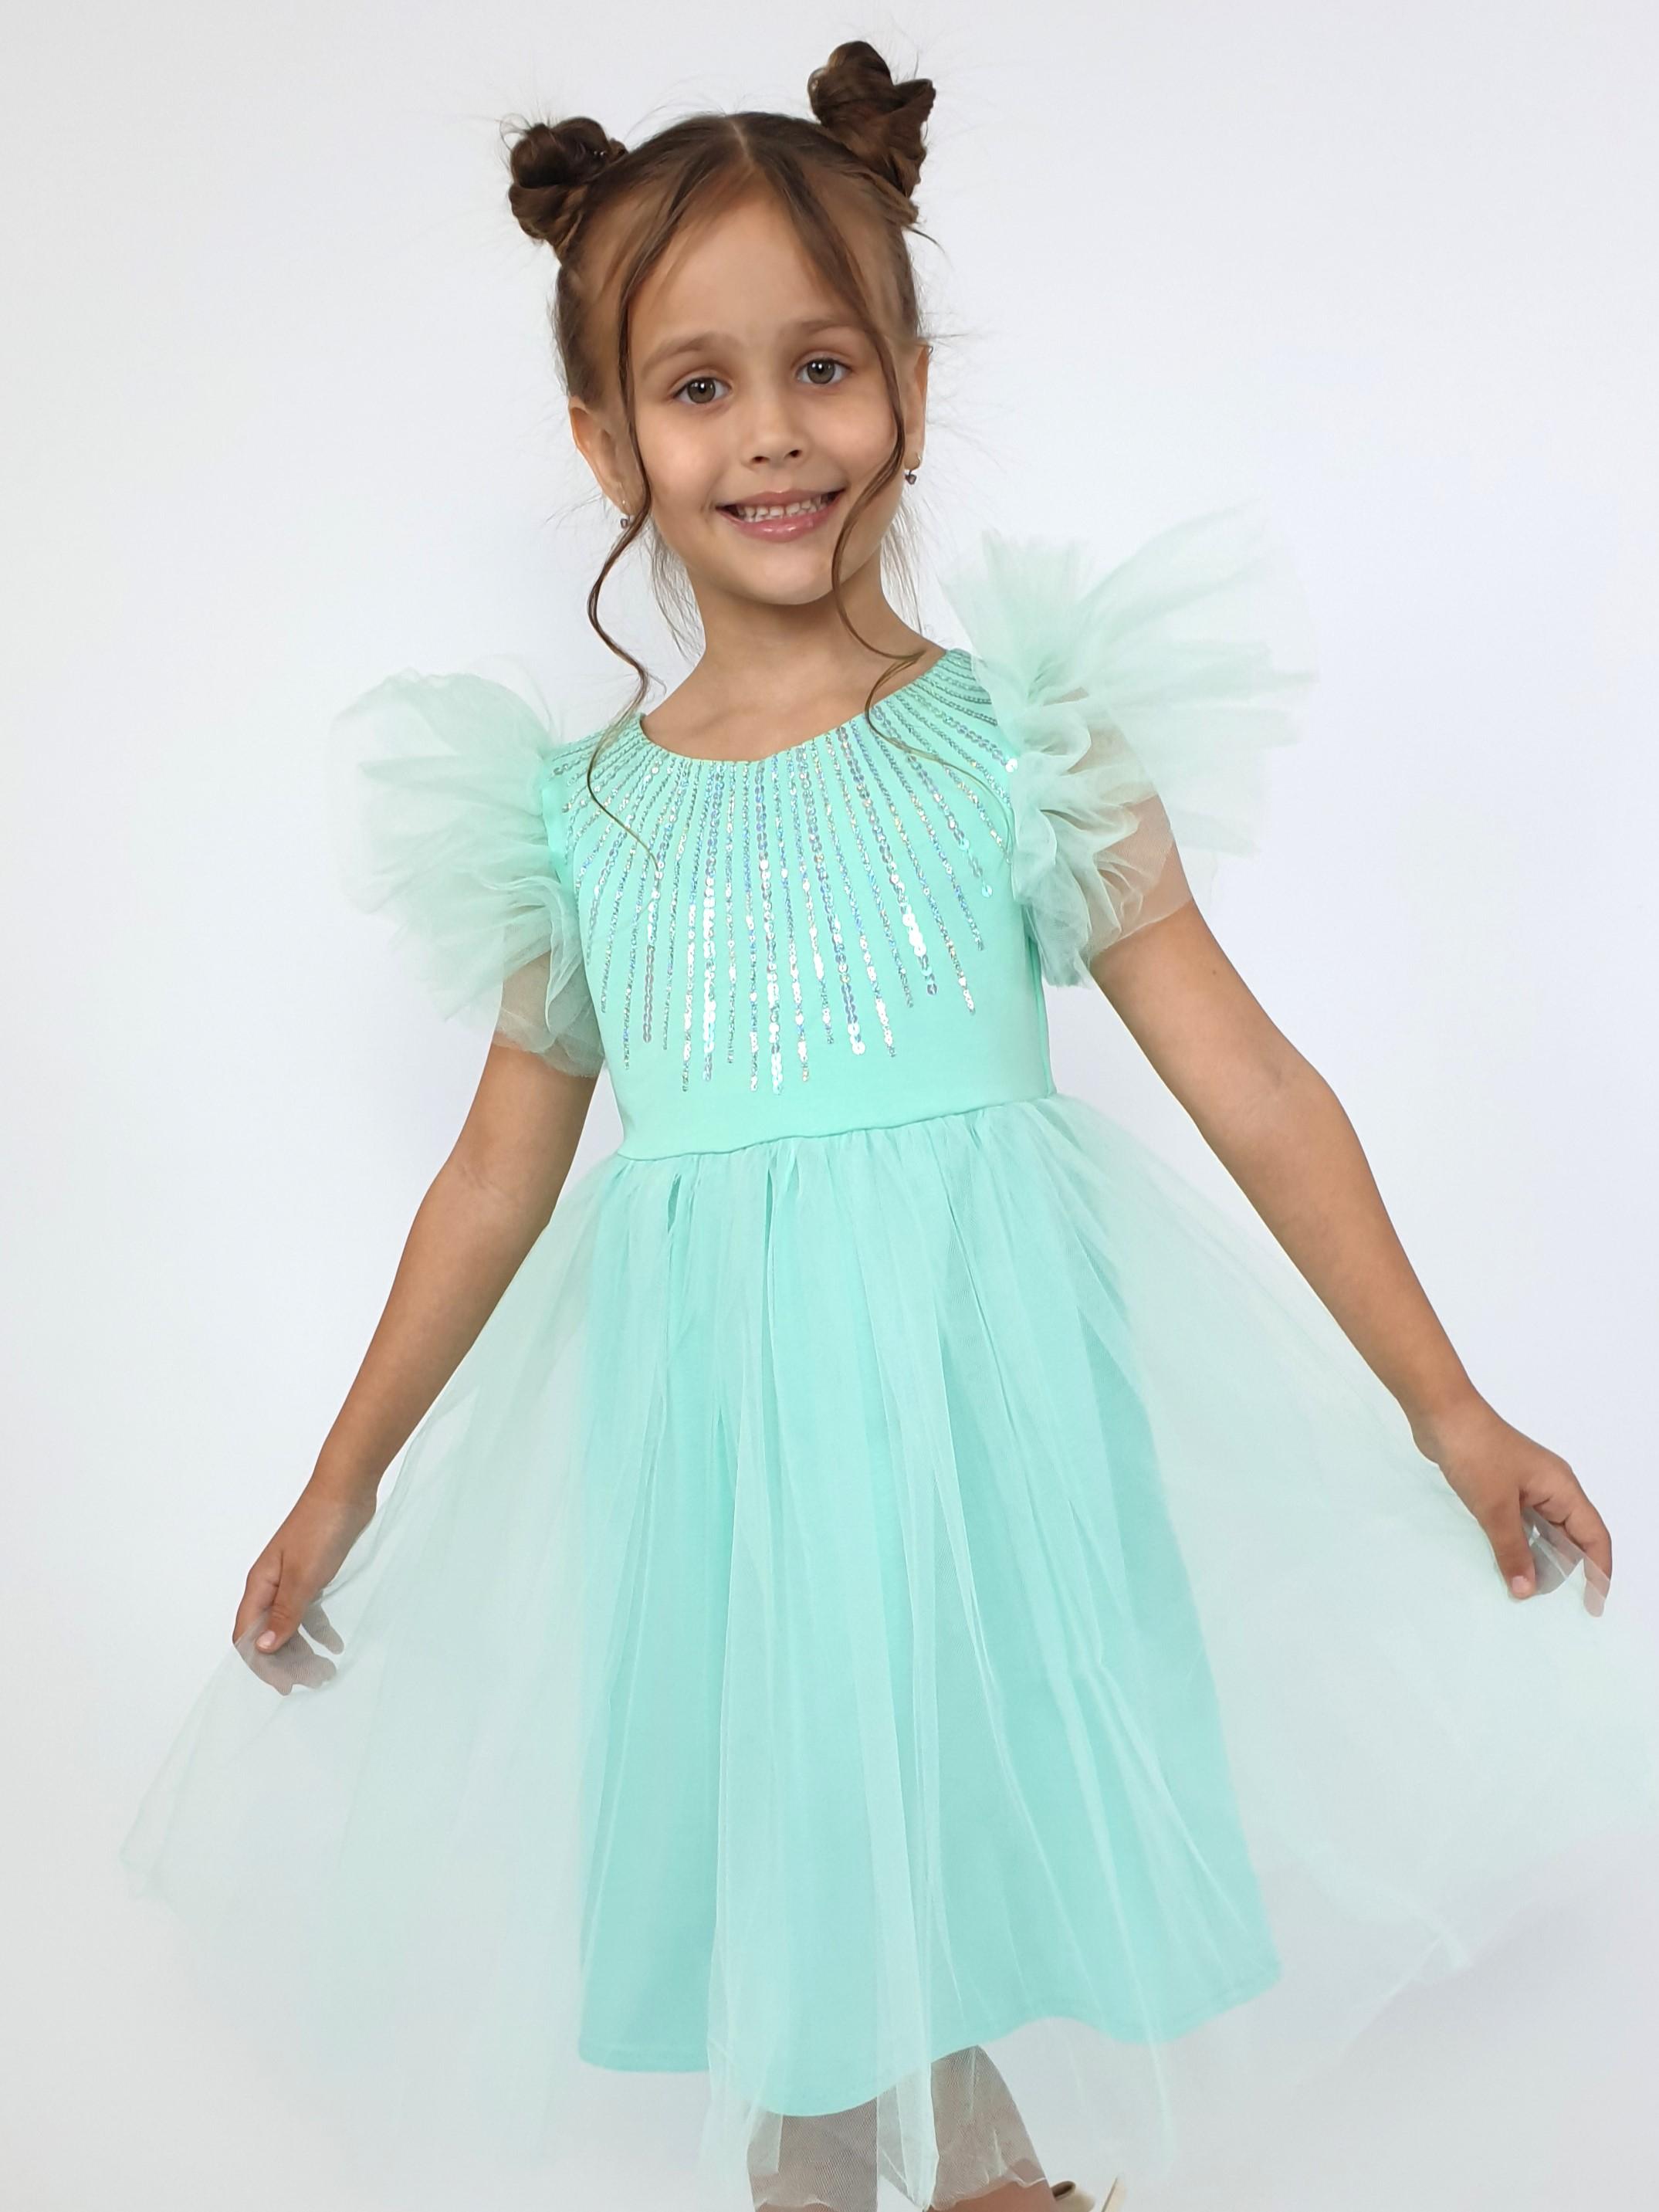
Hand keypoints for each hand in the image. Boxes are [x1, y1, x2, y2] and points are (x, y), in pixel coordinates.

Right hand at [231, 1478, 376, 1689]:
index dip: (262, 1665)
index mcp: (260, 1586)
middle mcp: (271, 1586)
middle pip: (269, 1636)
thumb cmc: (321, 1528)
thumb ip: (285, 1615)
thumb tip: (262, 1650)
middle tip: (316, 1681)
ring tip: (328, 1670)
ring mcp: (292, 1580)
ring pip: (291, 1627)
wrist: (347, 1490)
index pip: (248, 1637)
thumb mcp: (303, 1577)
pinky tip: (336, 1644)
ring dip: (306, 1651)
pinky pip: (311, 1612)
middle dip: (288, 1663)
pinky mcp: (313, 1575)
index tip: (285, 1687)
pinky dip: (320, 1630)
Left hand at [1410, 1394, 1611, 1613]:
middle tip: (1537, 1597)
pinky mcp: (1503, 1485)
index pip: (1594, 1537)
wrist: (1440, 1413)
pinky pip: (1520, 1521)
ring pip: (1543, 1530)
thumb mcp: (1495, 1508)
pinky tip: (1500, 1559)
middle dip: (1560, 1569)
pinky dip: (1515, 1542)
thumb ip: (1512, 1550)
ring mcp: (1526, 1485)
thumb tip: (1527, 1590)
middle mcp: (1551, 1487)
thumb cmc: (1475, 1453)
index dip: (1598, 1573)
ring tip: (1520, 1586)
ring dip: (1535, 1556)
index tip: (1591, 1606)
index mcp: (1562, 1488)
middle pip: (1570, 1537)